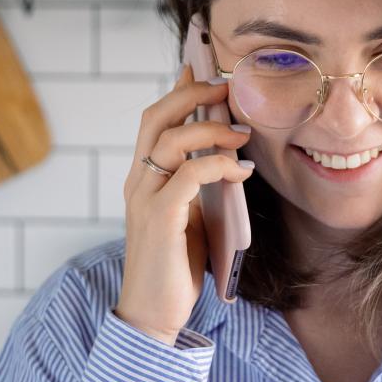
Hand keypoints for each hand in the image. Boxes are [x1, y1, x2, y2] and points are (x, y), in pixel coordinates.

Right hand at [114, 64, 253, 343]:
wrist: (152, 314)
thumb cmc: (173, 267)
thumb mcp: (189, 216)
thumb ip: (197, 187)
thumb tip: (224, 158)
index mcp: (143, 178)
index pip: (154, 120)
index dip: (177, 90)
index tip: (200, 67)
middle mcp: (138, 181)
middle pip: (157, 117)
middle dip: (193, 94)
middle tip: (227, 88)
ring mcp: (145, 198)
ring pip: (173, 141)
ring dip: (212, 129)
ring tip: (243, 134)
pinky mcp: (159, 219)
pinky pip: (189, 176)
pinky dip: (218, 166)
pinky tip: (240, 172)